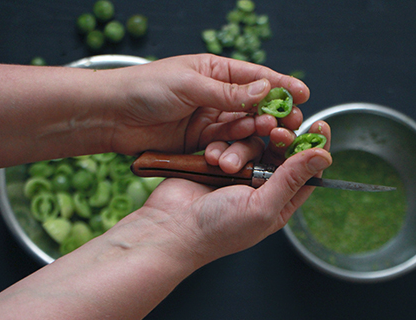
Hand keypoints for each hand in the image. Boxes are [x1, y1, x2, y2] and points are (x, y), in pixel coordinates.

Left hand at [106, 53, 307, 155]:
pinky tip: (238, 152)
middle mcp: (216, 95)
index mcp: (215, 71)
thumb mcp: (190, 85)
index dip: (281, 85)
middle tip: (290, 124)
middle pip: (254, 105)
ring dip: (253, 133)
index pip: (256, 76)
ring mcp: (209, 119)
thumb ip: (228, 92)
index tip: (303, 94)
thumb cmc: (146, 88)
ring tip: (264, 136)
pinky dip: (233, 148)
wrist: (112, 116)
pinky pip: (225, 144)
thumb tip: (265, 89)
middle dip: (273, 114)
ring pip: (241, 127)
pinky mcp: (201, 140)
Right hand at [119, 121, 331, 265]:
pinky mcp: (217, 161)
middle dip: (278, 139)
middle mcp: (261, 186)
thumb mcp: (263, 206)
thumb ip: (292, 179)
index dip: (314, 149)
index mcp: (278, 202)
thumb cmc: (218, 228)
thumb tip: (324, 157)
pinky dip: (222, 146)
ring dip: (241, 149)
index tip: (319, 125)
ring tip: (226, 166)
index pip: (306, 172)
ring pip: (253, 144)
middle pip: (280, 152)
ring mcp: (238, 173)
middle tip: (276, 131)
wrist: (171, 227)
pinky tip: (212, 159)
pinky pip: (228, 141)